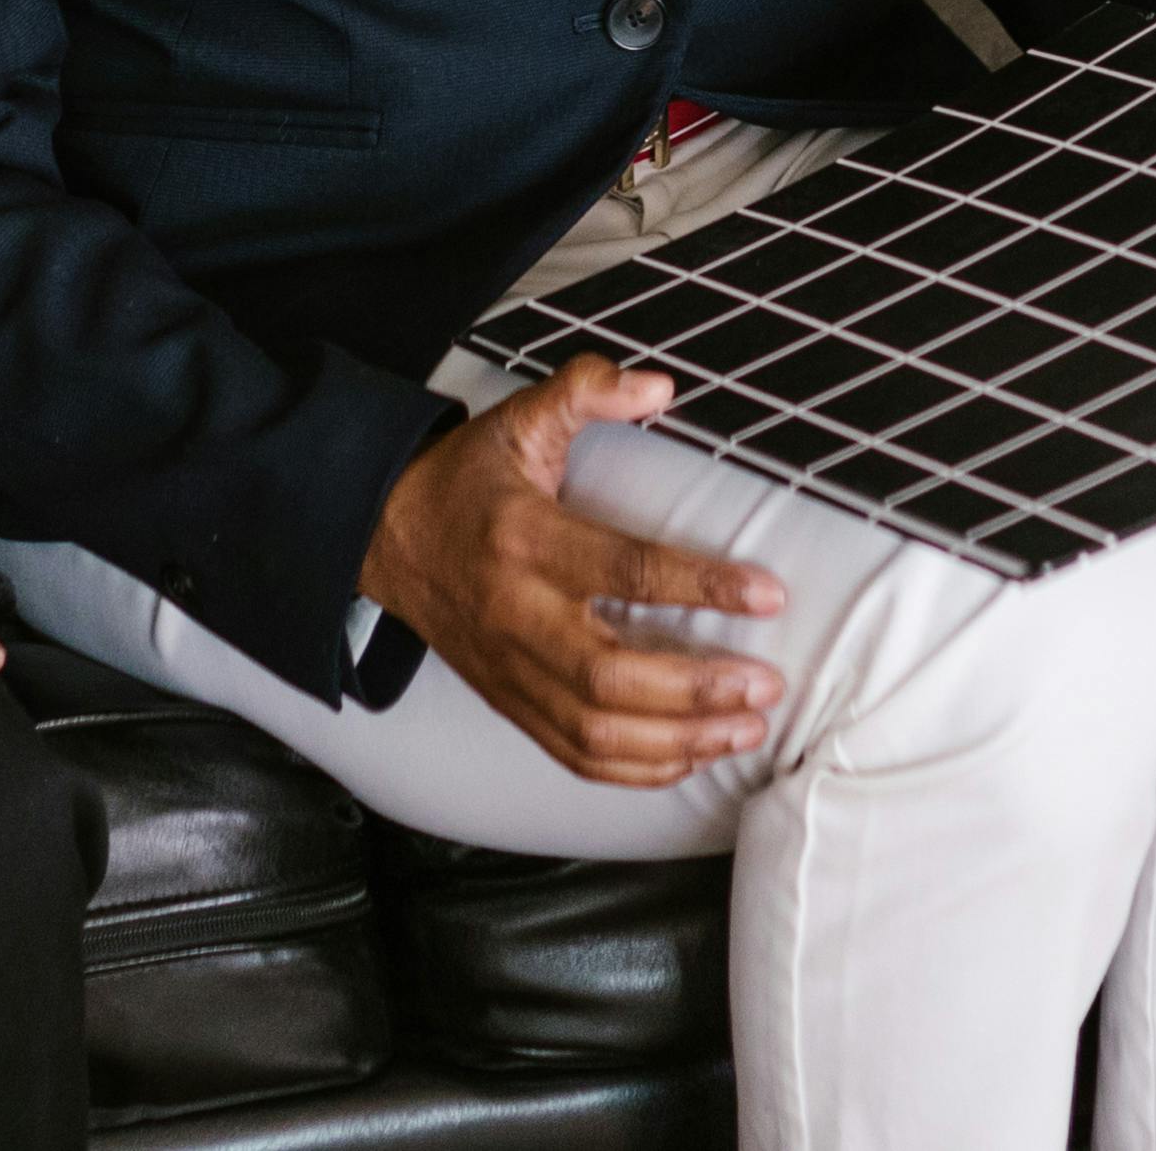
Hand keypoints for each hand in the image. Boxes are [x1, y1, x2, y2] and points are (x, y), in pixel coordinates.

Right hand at [358, 355, 787, 784]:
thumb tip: (659, 386)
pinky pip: (575, 756)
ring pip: (597, 731)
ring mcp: (511, 670)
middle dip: (697, 689)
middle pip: (610, 675)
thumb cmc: (466, 481)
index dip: (702, 585)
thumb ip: (586, 391)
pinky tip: (690, 755)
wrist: (387, 537)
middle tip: (765, 684)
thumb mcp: (519, 418)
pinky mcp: (510, 703)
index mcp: (526, 541)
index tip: (768, 594)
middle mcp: (517, 615)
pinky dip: (637, 769)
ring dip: (680, 740)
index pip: (624, 571)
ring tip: (746, 727)